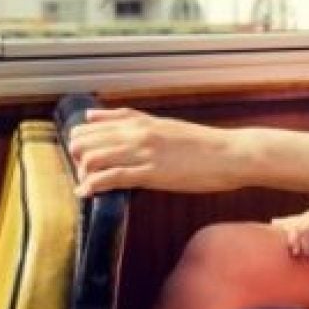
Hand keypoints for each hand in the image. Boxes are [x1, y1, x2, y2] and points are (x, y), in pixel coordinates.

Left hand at [69, 108, 239, 196]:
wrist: (231, 154)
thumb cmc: (202, 144)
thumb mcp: (164, 124)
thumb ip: (129, 119)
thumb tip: (93, 114)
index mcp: (140, 122)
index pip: (89, 126)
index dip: (81, 143)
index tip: (87, 156)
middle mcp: (137, 134)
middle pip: (84, 142)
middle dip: (77, 159)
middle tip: (88, 173)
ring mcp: (143, 153)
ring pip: (92, 159)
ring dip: (84, 174)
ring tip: (90, 185)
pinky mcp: (151, 173)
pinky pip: (111, 178)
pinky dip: (93, 186)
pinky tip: (88, 193)